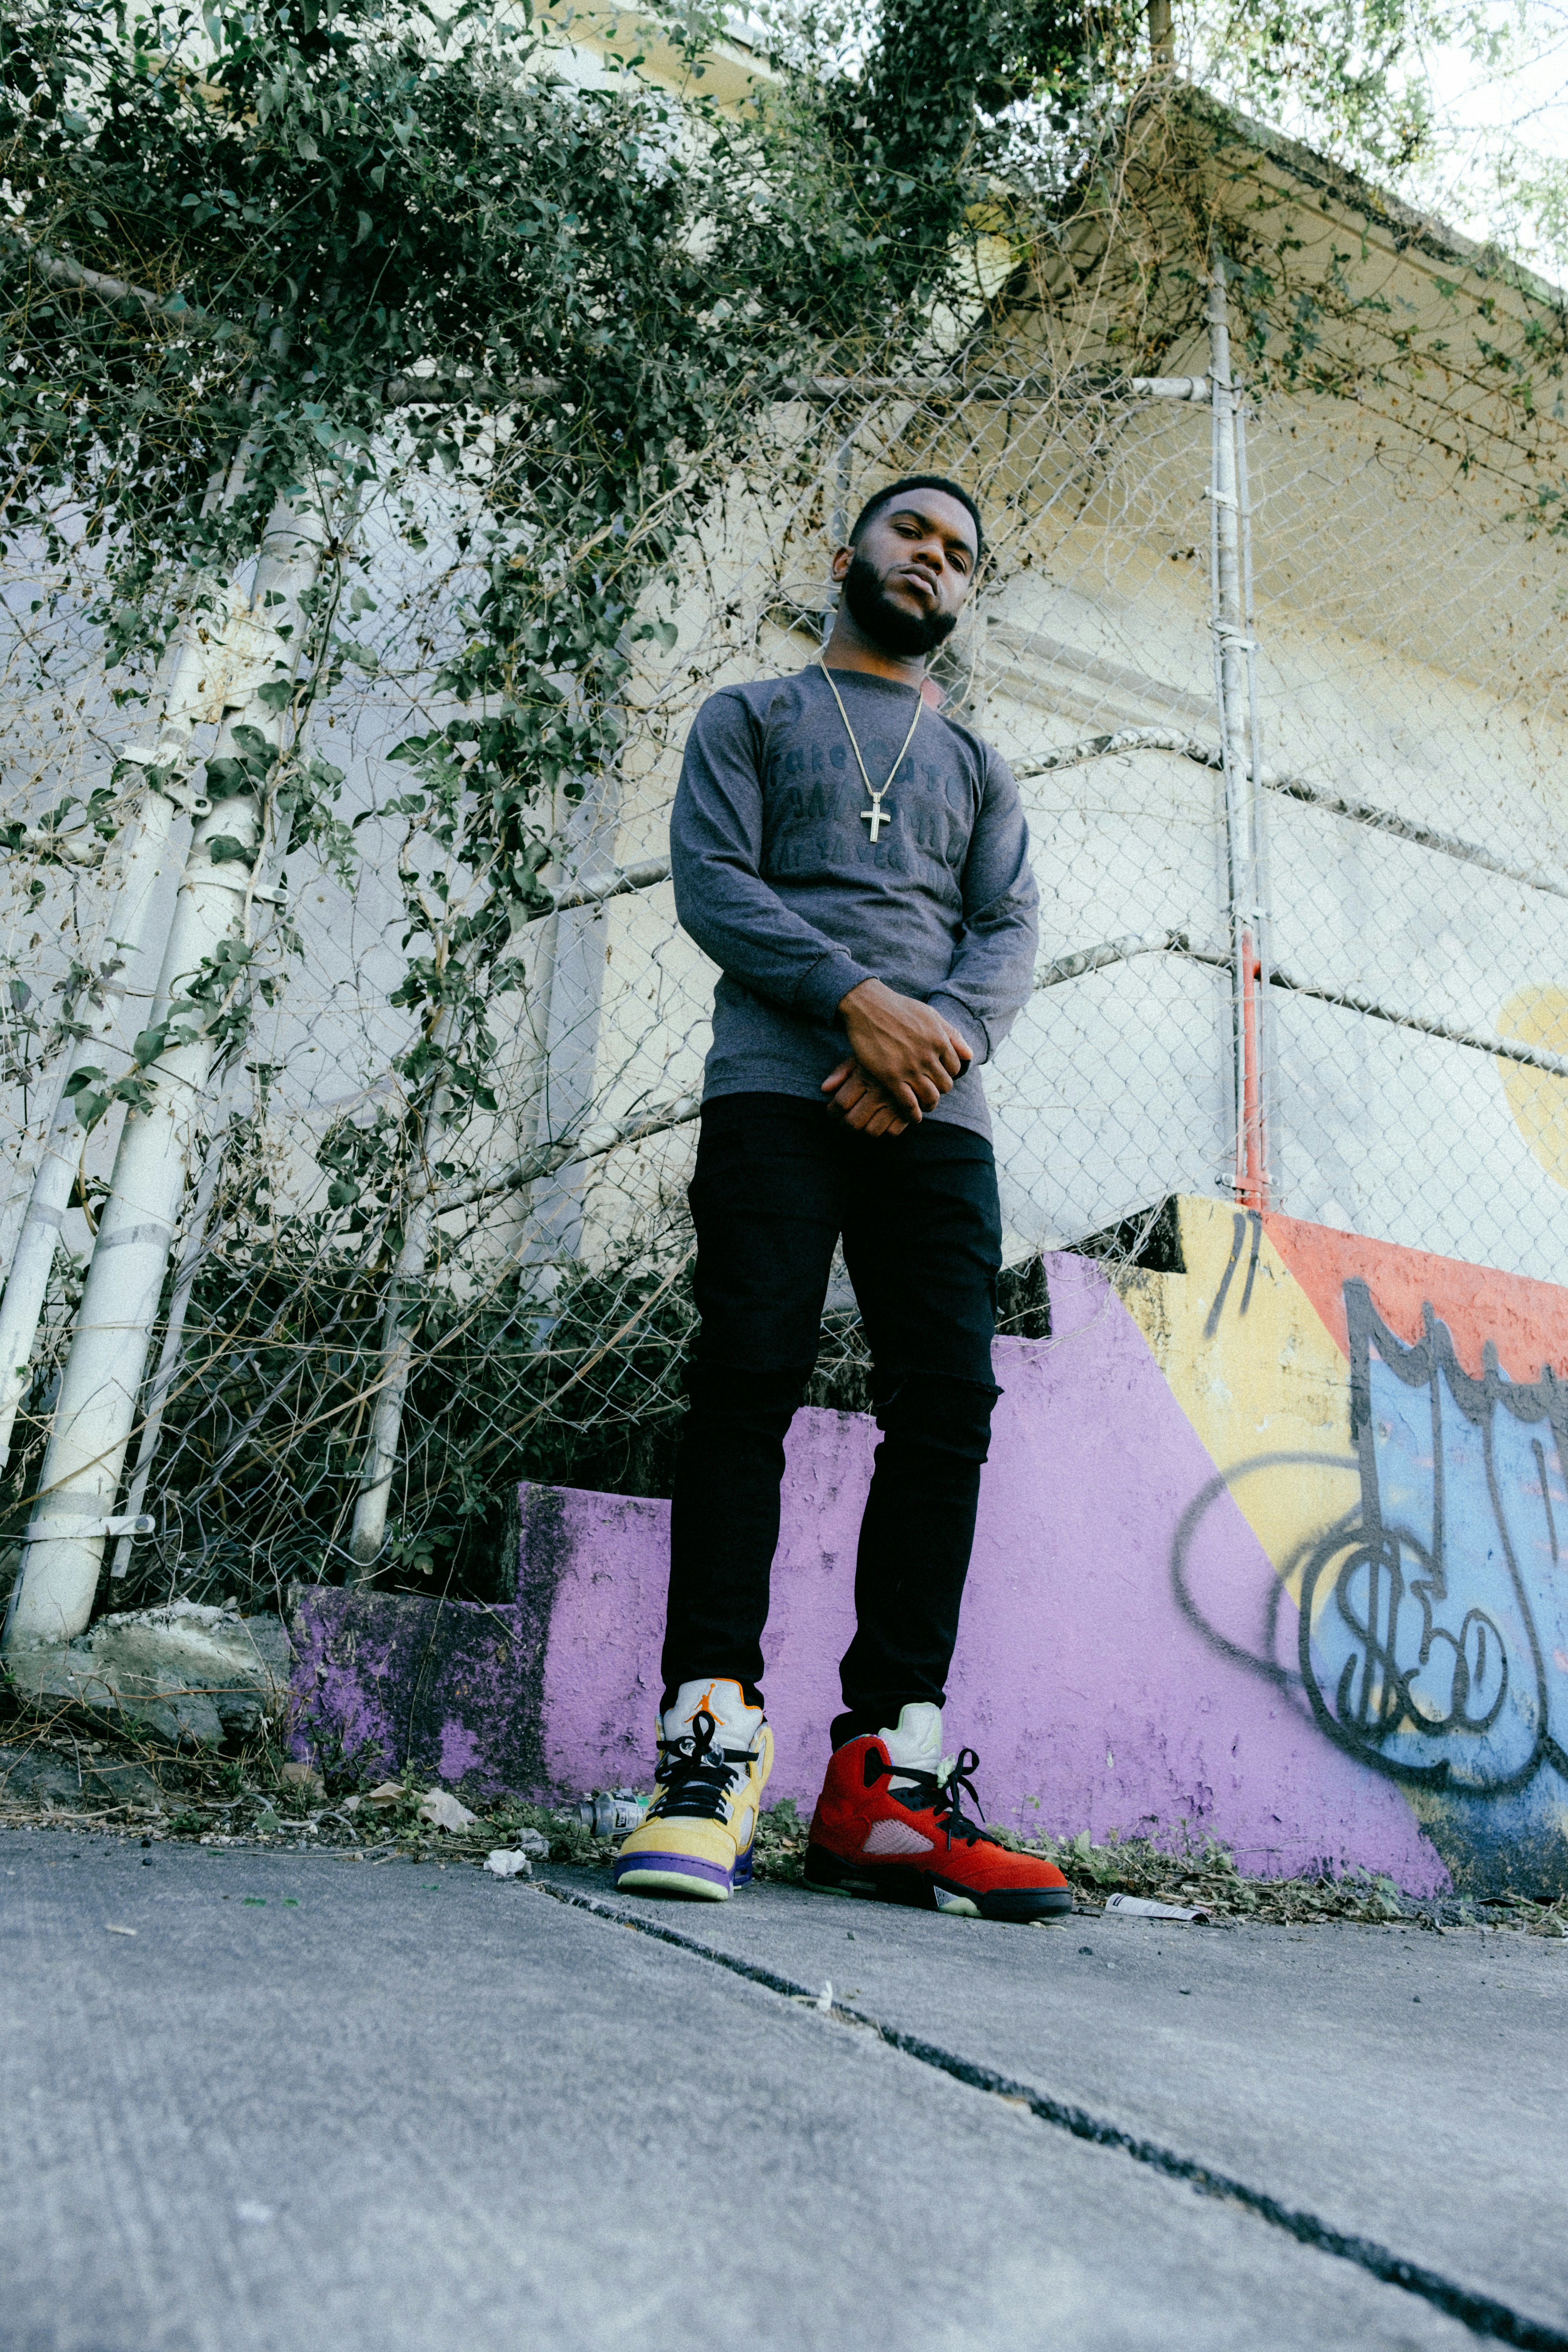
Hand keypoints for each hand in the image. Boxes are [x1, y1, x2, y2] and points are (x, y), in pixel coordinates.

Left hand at [821, 1057, 911, 1136]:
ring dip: (863, 1130)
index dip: (831, 1111)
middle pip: (853, 1122)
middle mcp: (880, 1092)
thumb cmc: (884, 1052)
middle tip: (844, 1121)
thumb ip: (842, 1071)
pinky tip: (881, 1122)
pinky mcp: (911, 1110)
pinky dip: (884, 1131)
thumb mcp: (862, 1055)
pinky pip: (892, 1132)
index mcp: (865, 1076)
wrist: (920, 1049)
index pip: (840, 1104)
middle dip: (844, 1125)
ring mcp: (896, 1103)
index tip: (831, 1111)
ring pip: (871, 1131)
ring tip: (861, 1122)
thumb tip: (824, 1090)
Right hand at [832, 979, 971, 1121]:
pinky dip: (913, 1114)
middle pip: (945, 1085)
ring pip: (930, 1097)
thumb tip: (970, 1055)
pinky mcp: (890, 1076)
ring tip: (925, 1106)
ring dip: (930, 1105)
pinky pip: (908, 1104)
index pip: (955, 1068)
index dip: (949, 1074)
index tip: (939, 1076)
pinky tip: (914, 1117)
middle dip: (940, 1090)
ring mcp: (909, 1067)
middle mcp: (927, 1055)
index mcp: (939, 1040)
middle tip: (932, 1091)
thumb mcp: (930, 1015)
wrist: (867, 1006)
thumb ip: (952, 1034)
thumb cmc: (899, 1008)